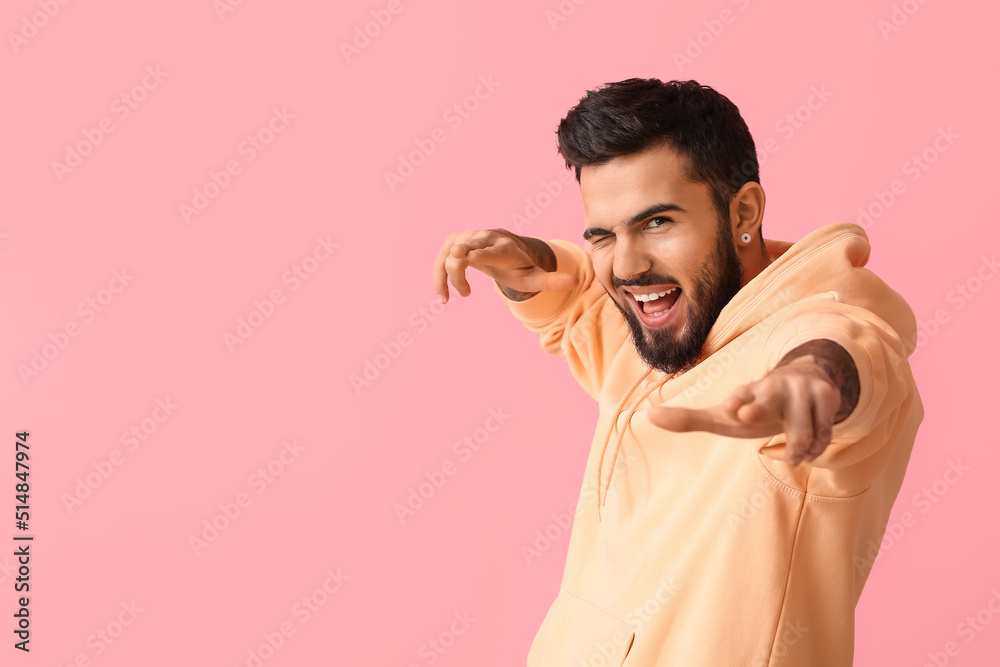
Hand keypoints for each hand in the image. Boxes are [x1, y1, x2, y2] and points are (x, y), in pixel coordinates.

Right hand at [432, 229, 577, 302]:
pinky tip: (442, 297)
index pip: (489, 249)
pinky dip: (438, 276)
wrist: (507, 246)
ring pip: (447, 255)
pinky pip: (440, 259)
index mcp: (504, 247)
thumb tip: (575, 280)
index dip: (476, 252)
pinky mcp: (454, 242)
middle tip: (463, 291)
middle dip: (456, 266)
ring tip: (448, 299)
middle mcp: (484, 239)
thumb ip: (553, 280)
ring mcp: (467, 239)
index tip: (460, 257)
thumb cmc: (521, 266)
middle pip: (464, 251)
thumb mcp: (537, 276)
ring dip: (445, 277)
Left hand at [646, 358, 842, 466]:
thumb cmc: (754, 406)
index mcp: (745, 393)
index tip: (733, 408)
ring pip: (802, 432)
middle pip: (768, 397)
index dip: (739, 402)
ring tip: (794, 456)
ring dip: (798, 451)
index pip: (742, 396)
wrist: (802, 383)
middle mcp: (772, 387)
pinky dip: (815, 448)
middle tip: (744, 413)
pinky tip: (808, 449)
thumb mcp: (723, 417)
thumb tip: (648, 415)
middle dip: (759, 406)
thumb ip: (688, 419)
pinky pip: (824, 433)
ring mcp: (801, 390)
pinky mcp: (826, 397)